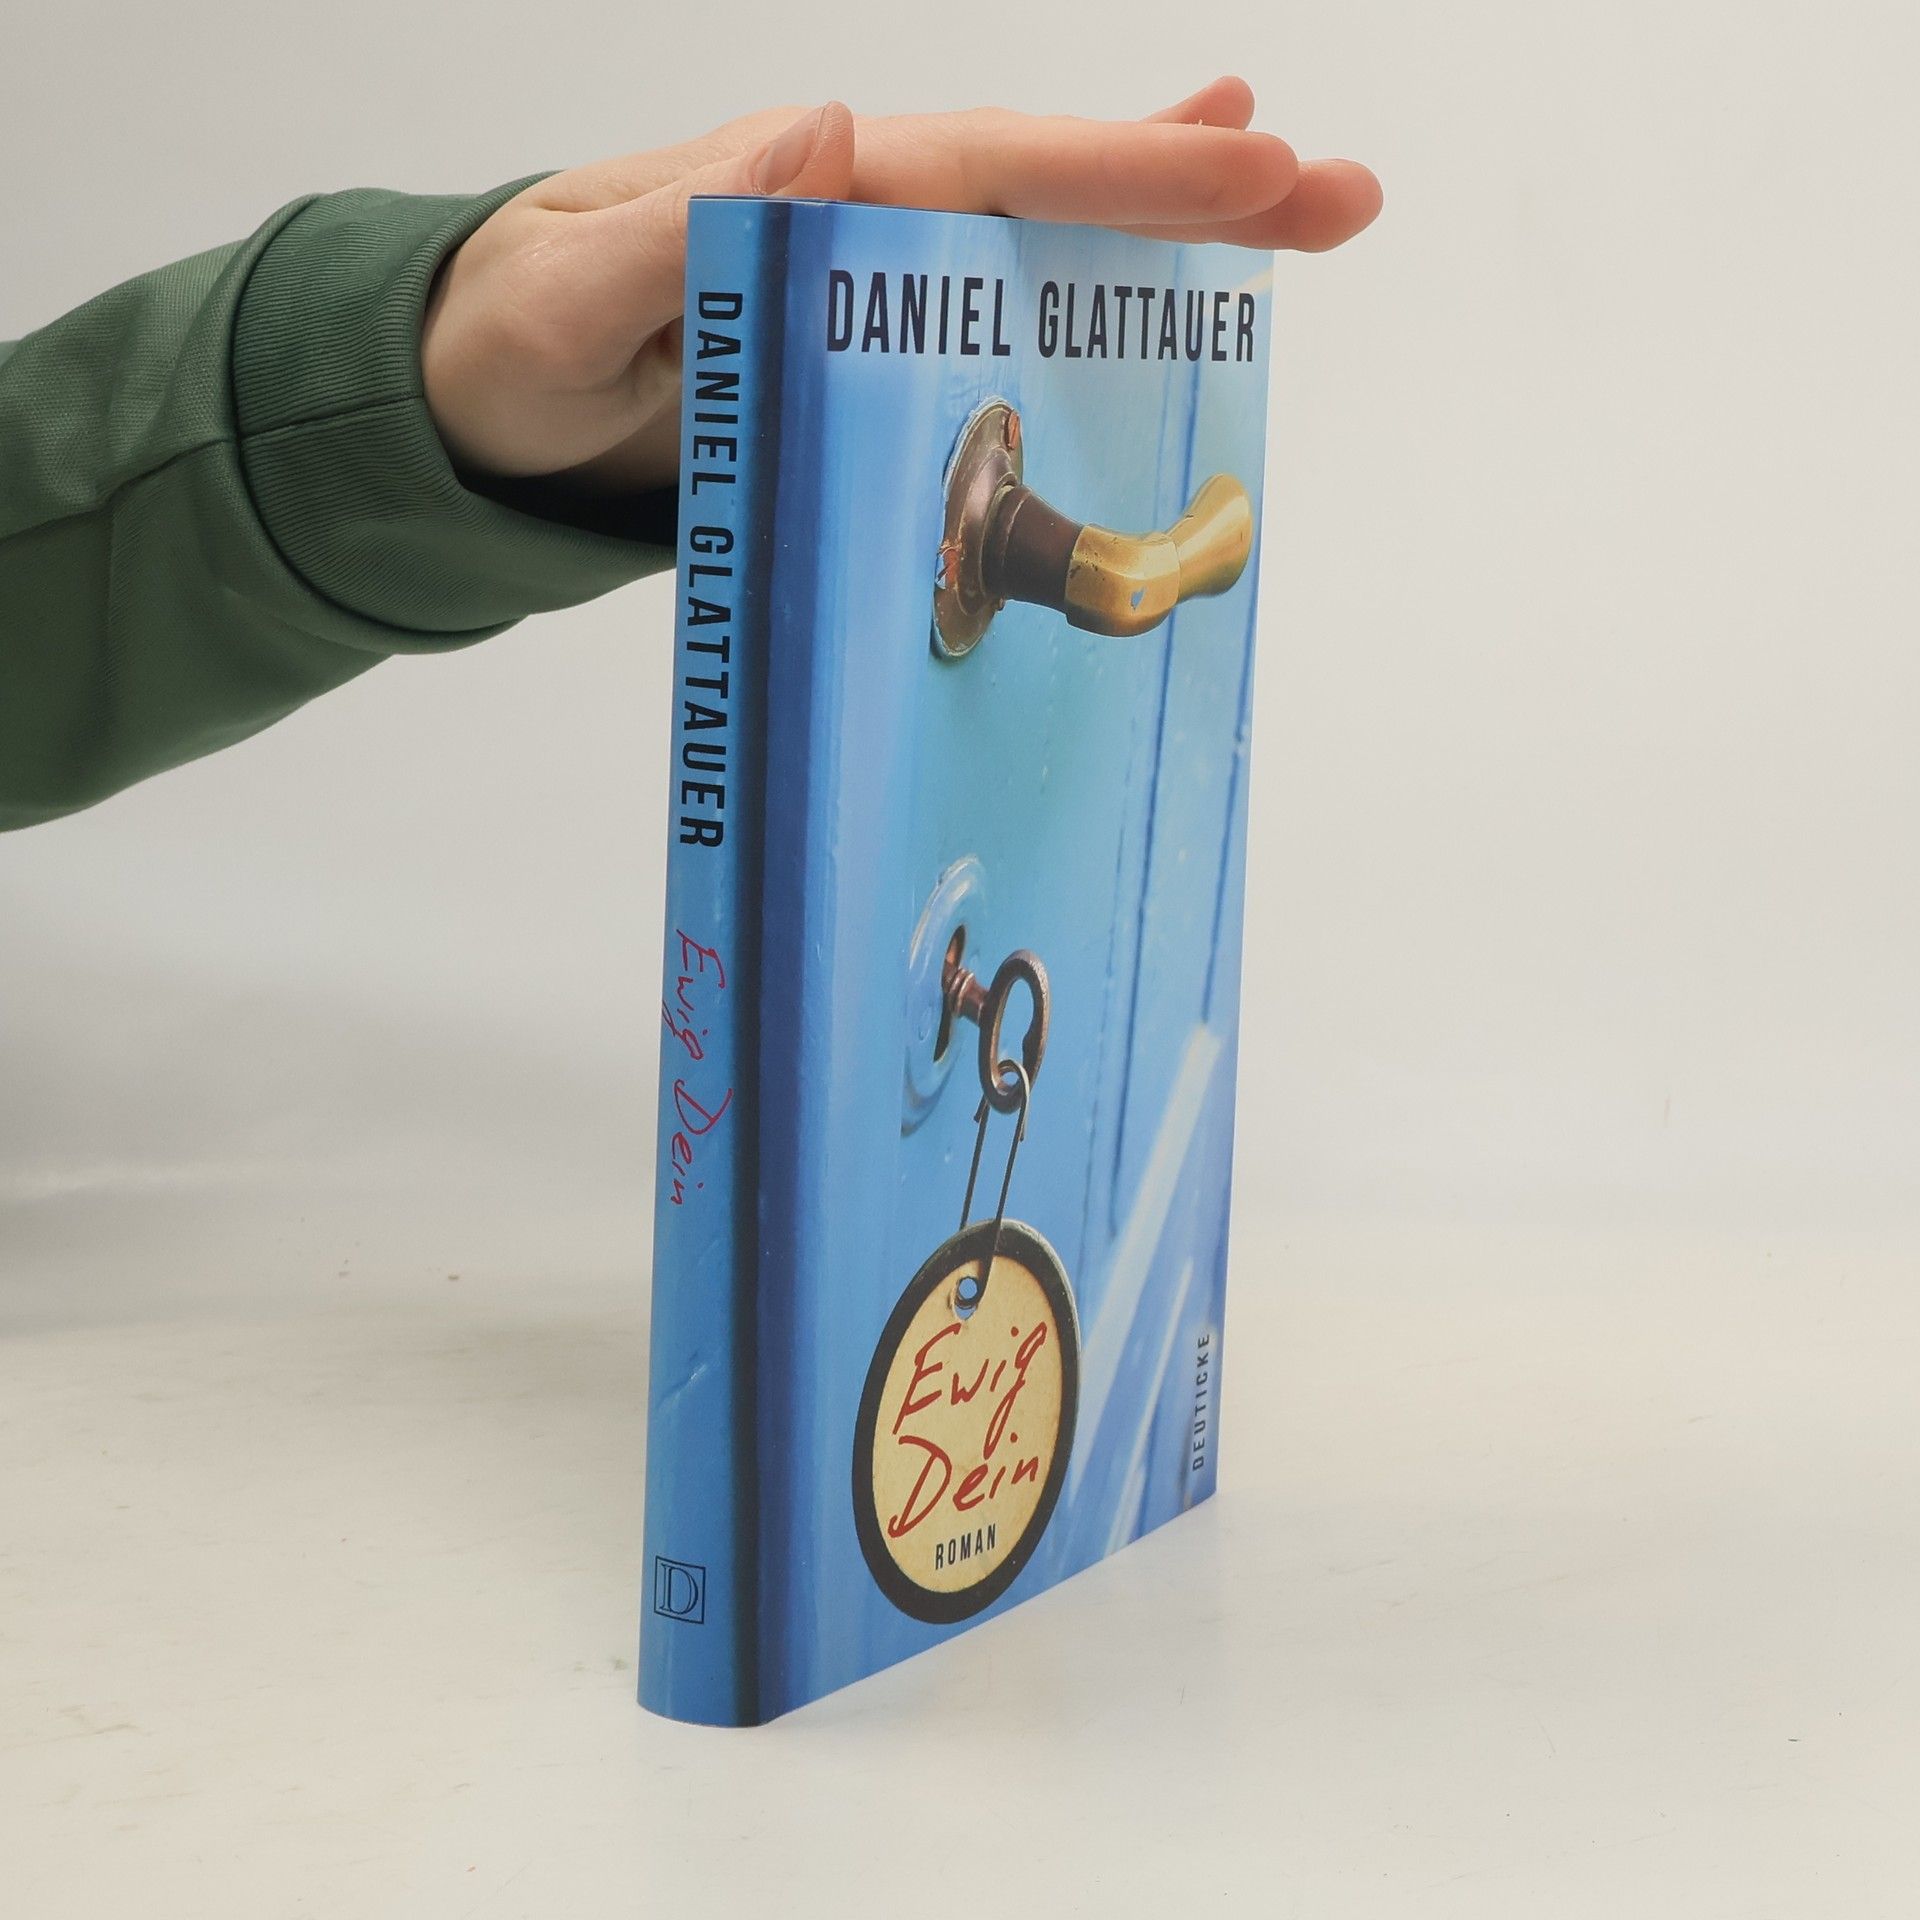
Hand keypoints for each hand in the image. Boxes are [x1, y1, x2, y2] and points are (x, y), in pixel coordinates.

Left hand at [421, 79, 1380, 494]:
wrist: (475, 394)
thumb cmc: (510, 346)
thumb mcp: (565, 301)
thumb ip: (675, 232)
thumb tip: (829, 129)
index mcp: (800, 191)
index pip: (983, 168)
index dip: (1115, 169)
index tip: (1246, 168)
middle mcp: (853, 210)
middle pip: (1046, 186)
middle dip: (1192, 188)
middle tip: (1339, 193)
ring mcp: (867, 275)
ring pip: (1041, 233)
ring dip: (1171, 225)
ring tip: (1302, 209)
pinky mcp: (864, 343)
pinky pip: (994, 305)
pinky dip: (1082, 286)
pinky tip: (1158, 278)